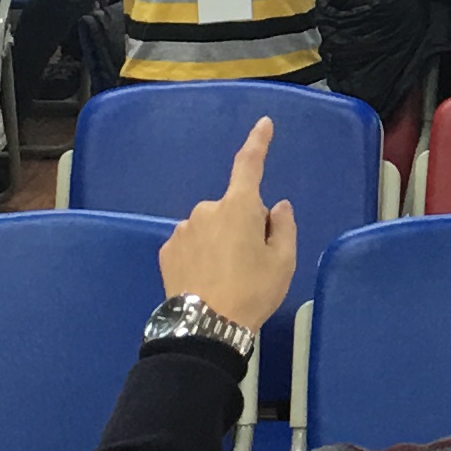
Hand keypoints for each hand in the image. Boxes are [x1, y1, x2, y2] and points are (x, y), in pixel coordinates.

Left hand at [161, 122, 302, 335]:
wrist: (205, 326)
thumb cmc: (251, 292)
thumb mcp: (283, 262)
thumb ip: (283, 227)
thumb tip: (276, 207)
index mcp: (238, 207)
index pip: (249, 165)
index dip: (258, 143)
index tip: (264, 123)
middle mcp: (207, 210)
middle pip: (233, 208)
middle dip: (243, 225)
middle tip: (252, 262)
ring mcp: (183, 229)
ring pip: (210, 227)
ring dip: (220, 242)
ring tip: (227, 278)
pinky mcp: (167, 250)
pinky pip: (191, 244)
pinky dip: (200, 255)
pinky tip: (205, 280)